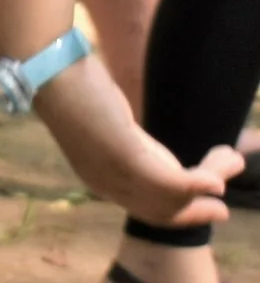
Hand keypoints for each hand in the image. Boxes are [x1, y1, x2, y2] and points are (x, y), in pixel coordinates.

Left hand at [35, 55, 239, 229]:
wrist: (50, 69)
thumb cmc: (73, 87)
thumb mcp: (102, 123)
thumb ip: (121, 138)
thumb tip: (133, 136)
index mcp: (98, 177)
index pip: (143, 209)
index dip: (177, 213)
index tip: (206, 206)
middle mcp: (104, 183)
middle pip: (162, 211)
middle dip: (196, 213)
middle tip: (223, 210)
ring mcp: (114, 173)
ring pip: (175, 195)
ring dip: (210, 182)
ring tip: (232, 160)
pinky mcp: (125, 156)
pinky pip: (173, 183)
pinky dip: (202, 184)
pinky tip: (219, 178)